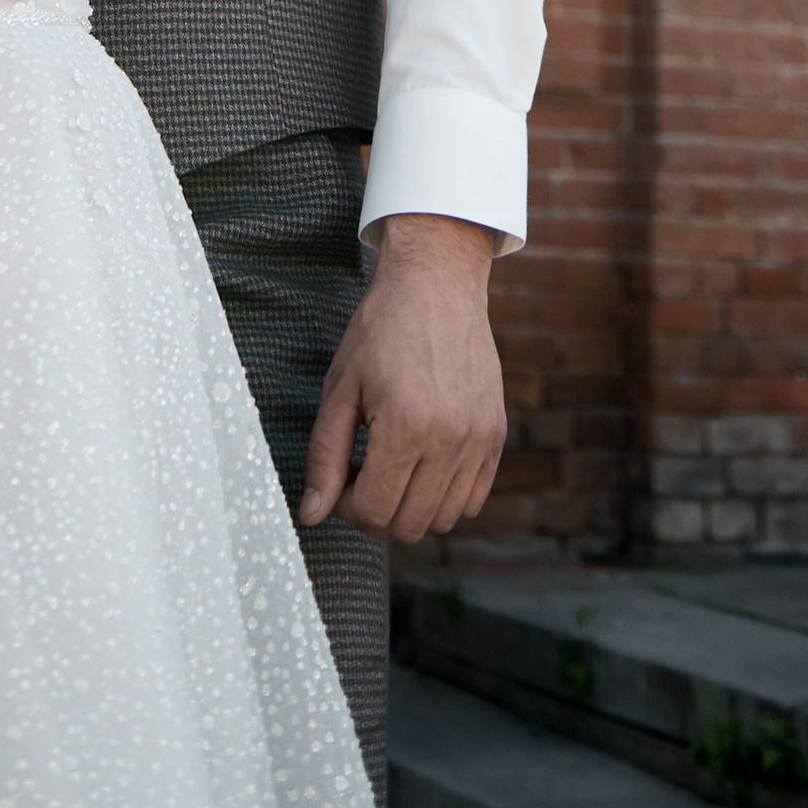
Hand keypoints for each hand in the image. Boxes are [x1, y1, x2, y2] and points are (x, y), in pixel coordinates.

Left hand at [299, 213, 505, 542]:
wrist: (437, 281)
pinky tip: (422, 463)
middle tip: (361, 474)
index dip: (346, 506)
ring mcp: (479, 438)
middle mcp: (450, 438)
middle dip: (375, 512)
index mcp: (406, 425)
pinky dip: (445, 496)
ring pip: (444, 519)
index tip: (340, 478)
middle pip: (408, 525)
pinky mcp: (496, 433)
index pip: (373, 511)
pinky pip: (473, 498)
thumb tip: (310, 515)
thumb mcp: (341, 387)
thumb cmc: (381, 329)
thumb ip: (325, 455)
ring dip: (411, 508)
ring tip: (391, 467)